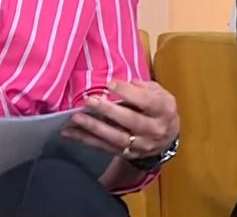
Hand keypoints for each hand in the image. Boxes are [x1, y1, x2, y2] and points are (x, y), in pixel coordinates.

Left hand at [61, 79, 178, 159]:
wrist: (167, 138)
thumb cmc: (158, 108)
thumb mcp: (158, 92)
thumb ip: (144, 86)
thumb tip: (129, 82)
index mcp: (164, 111)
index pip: (146, 101)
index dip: (128, 92)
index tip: (110, 83)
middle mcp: (154, 130)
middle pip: (131, 121)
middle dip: (109, 111)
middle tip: (90, 101)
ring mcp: (140, 145)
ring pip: (116, 138)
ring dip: (94, 128)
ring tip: (76, 118)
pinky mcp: (127, 153)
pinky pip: (104, 147)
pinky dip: (86, 140)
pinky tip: (69, 132)